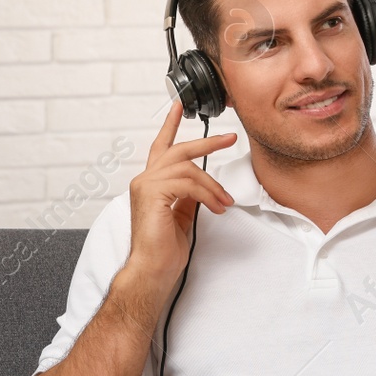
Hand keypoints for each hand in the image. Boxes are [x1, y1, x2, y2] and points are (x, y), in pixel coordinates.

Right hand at [125, 99, 236, 289]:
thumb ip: (188, 196)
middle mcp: (144, 180)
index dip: (170, 126)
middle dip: (207, 142)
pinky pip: (188, 184)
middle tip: (230, 138)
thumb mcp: (181, 216)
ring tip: (225, 201)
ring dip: (213, 185)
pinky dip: (208, 194)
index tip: (178, 106)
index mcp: (150, 184)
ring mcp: (146, 186)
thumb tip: (203, 186)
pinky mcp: (153, 194)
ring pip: (188, 168)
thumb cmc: (163, 250)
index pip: (160, 148)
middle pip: (178, 150)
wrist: (153, 269)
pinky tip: (216, 207)